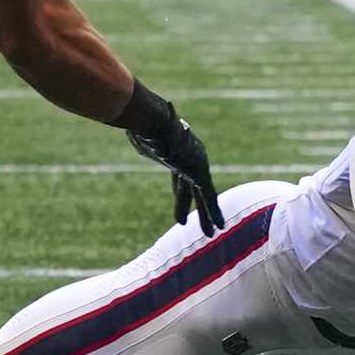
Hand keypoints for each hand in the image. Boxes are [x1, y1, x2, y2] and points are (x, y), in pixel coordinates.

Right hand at [125, 101, 225, 236]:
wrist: (154, 120)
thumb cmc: (143, 127)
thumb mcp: (141, 137)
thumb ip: (143, 141)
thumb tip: (134, 134)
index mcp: (176, 155)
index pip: (180, 181)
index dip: (180, 197)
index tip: (180, 215)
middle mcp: (190, 160)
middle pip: (192, 190)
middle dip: (196, 208)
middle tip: (201, 225)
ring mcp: (197, 164)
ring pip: (204, 196)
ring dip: (208, 215)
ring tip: (212, 233)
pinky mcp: (200, 171)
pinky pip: (208, 196)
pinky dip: (214, 212)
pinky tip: (220, 226)